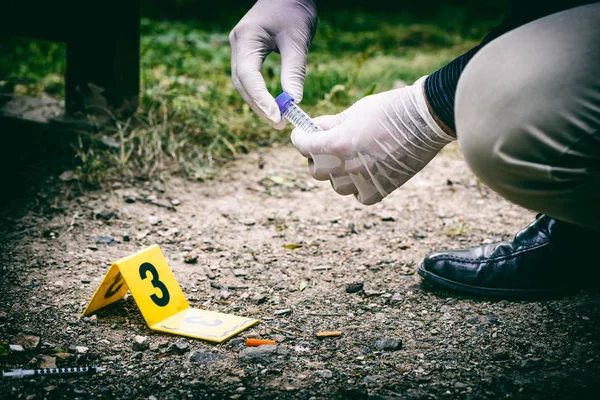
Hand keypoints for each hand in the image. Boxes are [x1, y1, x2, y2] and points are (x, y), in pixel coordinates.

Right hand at [229, 0, 317, 128]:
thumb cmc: (295, 10)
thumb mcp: (298, 40)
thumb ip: (294, 70)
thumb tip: (294, 101)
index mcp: (246, 38)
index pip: (249, 76)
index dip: (261, 100)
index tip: (277, 118)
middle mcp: (237, 44)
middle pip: (243, 85)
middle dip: (259, 106)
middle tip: (279, 124)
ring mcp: (239, 49)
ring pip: (244, 84)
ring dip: (258, 103)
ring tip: (278, 119)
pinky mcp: (246, 52)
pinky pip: (249, 78)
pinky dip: (259, 93)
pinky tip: (273, 105)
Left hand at [291, 77, 455, 204]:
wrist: (426, 119)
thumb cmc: (391, 109)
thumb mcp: (356, 111)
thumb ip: (332, 123)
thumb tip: (315, 127)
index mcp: (338, 144)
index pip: (304, 147)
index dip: (299, 139)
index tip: (301, 135)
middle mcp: (348, 167)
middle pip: (316, 171)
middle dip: (315, 158)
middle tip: (322, 149)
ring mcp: (365, 181)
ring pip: (337, 186)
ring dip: (337, 174)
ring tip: (347, 159)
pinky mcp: (382, 189)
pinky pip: (358, 196)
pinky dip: (356, 188)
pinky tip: (362, 174)